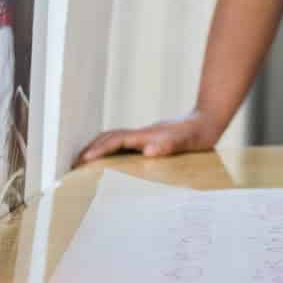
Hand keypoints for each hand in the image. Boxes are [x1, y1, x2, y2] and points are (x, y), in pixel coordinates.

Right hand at [79, 112, 221, 163]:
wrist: (209, 119)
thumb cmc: (200, 133)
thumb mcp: (189, 141)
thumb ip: (171, 144)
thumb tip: (149, 150)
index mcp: (147, 135)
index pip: (116, 141)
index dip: (99, 150)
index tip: (82, 160)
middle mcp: (143, 134)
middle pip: (109, 137)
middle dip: (90, 148)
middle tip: (73, 164)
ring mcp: (145, 135)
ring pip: (115, 139)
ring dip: (98, 148)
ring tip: (84, 163)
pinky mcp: (150, 139)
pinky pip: (124, 144)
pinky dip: (111, 150)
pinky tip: (110, 162)